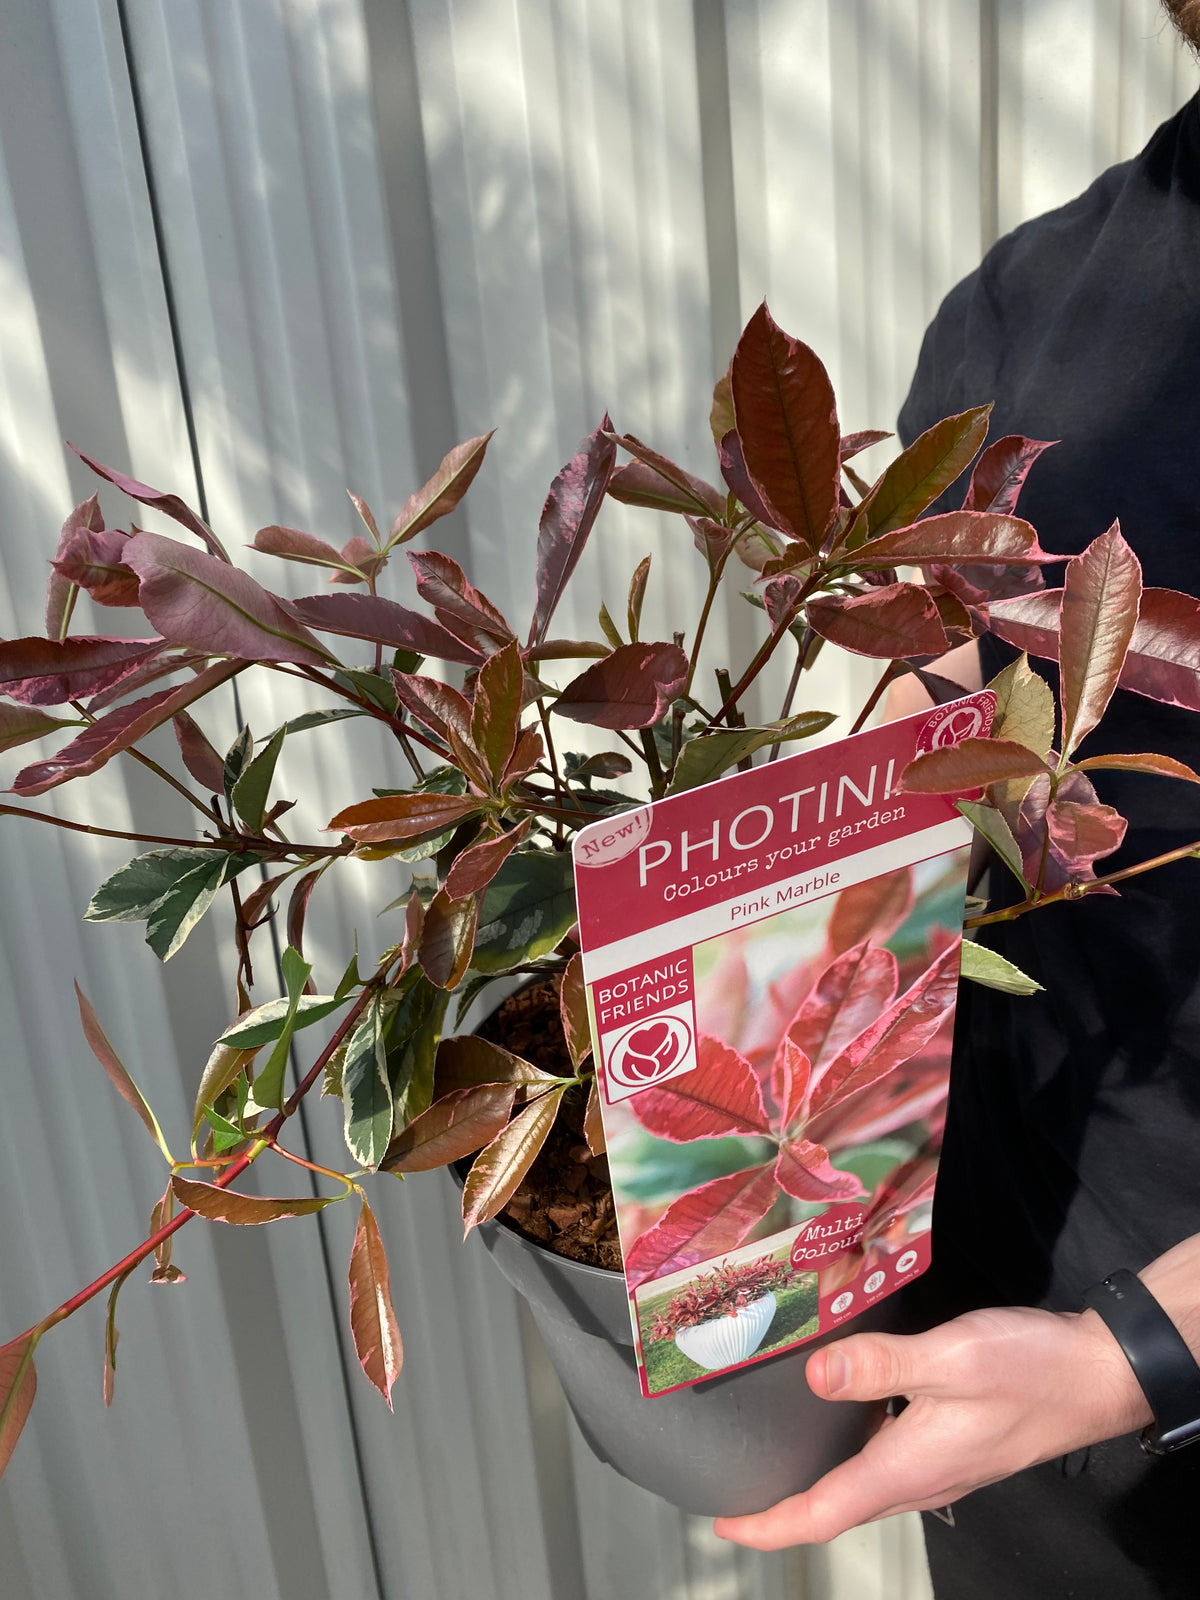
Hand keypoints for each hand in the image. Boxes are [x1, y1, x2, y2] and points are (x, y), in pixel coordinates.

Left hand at [713, 1304, 1150, 1549]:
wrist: (1096, 1377)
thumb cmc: (1028, 1369)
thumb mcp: (951, 1357)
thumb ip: (880, 1364)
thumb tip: (813, 1377)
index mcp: (906, 1468)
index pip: (822, 1514)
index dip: (769, 1524)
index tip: (724, 1522)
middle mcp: (917, 1478)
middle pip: (835, 1508)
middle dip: (783, 1509)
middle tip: (735, 1488)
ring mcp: (937, 1465)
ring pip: (861, 1487)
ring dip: (816, 1482)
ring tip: (773, 1454)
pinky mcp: (951, 1445)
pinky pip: (885, 1462)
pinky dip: (850, 1453)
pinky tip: (840, 1413)